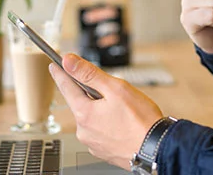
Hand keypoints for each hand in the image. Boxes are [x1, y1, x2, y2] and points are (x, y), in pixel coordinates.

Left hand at [49, 54, 162, 168]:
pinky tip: (123, 124)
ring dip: (101, 110)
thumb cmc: (142, 121)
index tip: (54, 65)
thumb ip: (90, 74)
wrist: (158, 149)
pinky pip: (100, 131)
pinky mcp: (103, 151)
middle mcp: (84, 130)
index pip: (66, 87)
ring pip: (92, 118)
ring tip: (123, 112)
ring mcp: (93, 143)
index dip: (60, 73)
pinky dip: (108, 125)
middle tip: (111, 92)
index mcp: (84, 113)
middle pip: (80, 103)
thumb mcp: (116, 88)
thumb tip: (68, 62)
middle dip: (91, 94)